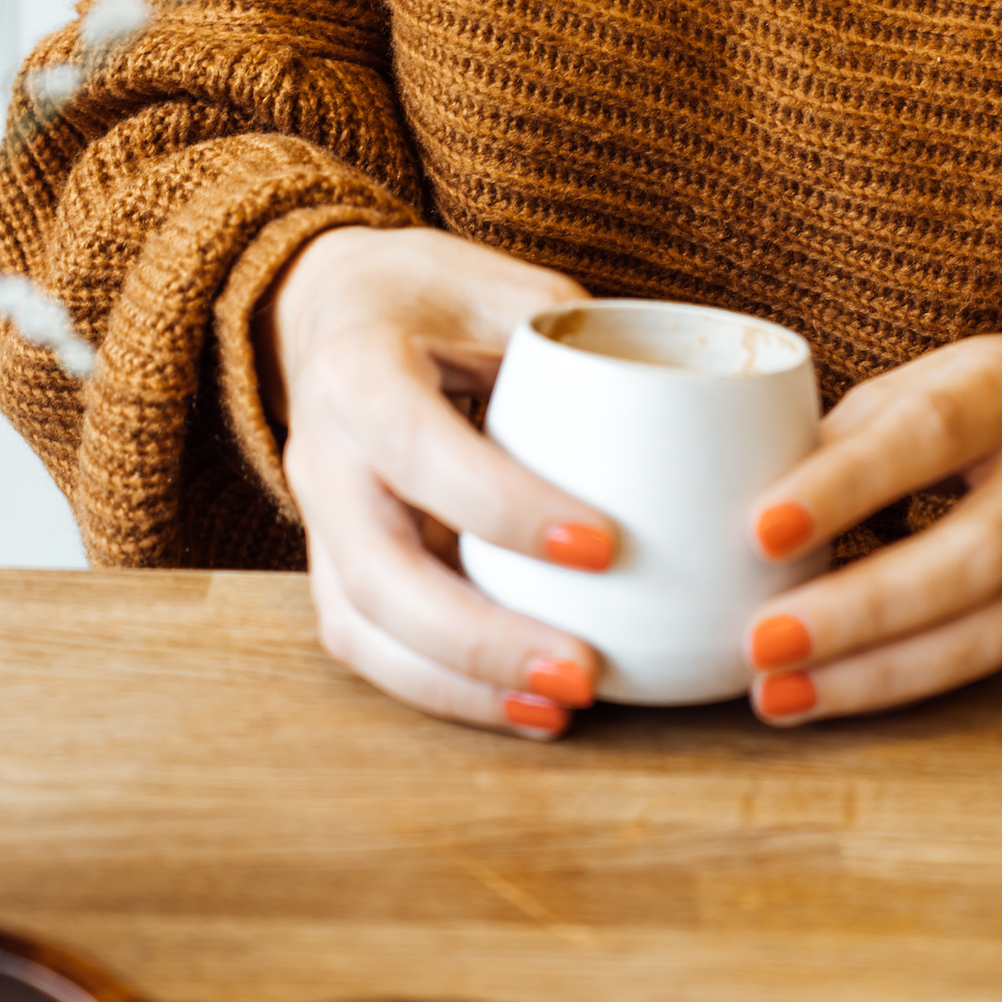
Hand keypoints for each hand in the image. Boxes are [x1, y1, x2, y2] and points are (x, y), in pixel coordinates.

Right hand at [264, 226, 614, 740]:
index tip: (602, 547)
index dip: (502, 505)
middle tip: (583, 673)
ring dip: (459, 686)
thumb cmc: (438, 296)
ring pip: (361, 626)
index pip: (418, 447)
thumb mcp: (506, 290)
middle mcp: (321, 452)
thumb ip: (577, 352)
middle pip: (377, 571)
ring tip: (558, 711)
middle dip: (479, 638)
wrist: (336, 308)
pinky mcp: (332, 565)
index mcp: (358, 368)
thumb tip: (684, 423)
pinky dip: (443, 691)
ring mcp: (316, 518)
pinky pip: (369, 644)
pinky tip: (526, 709)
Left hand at [742, 337, 1001, 725]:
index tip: (761, 531)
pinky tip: (831, 692)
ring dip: (875, 673)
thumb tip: (740, 502)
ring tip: (780, 691)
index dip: (846, 484)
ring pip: (988, 628)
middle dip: (859, 609)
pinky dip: (903, 682)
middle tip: (762, 642)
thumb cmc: (982, 403)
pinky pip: (990, 659)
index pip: (929, 433)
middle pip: (971, 553)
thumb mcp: (925, 384)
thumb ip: (845, 436)